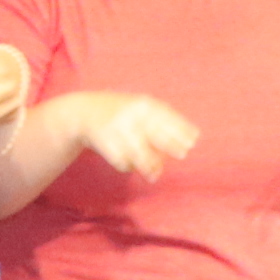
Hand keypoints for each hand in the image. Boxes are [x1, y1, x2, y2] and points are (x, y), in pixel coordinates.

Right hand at [77, 94, 200, 180]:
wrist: (85, 111)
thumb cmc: (123, 112)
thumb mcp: (142, 108)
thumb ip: (164, 121)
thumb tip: (192, 139)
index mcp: (142, 105)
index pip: (166, 117)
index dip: (181, 129)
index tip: (194, 141)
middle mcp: (130, 115)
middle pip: (155, 133)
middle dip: (171, 145)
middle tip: (183, 154)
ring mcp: (117, 129)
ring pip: (138, 153)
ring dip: (150, 166)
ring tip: (154, 175)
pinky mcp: (105, 143)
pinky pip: (122, 160)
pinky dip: (127, 166)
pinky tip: (130, 166)